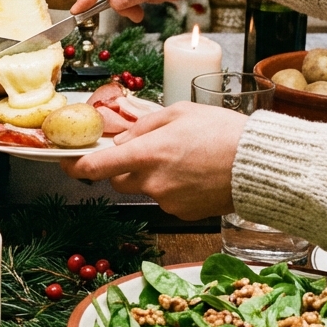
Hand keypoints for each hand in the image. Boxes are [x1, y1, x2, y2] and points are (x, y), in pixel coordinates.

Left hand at [60, 103, 248, 219]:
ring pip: (144, 189)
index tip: (66, 161)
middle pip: (118, 179)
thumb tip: (122, 139)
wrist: (260, 166)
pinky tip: (196, 175)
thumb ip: (144, 126)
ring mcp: (167, 201)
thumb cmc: (224, 132)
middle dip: (124, 166)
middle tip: (148, 150)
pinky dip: (173, 188)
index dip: (74, 165)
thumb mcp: (180, 112)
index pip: (95, 166)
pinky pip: (166, 200)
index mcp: (146, 154)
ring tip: (185, 159)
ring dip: (152, 176)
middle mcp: (151, 182)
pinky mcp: (183, 214)